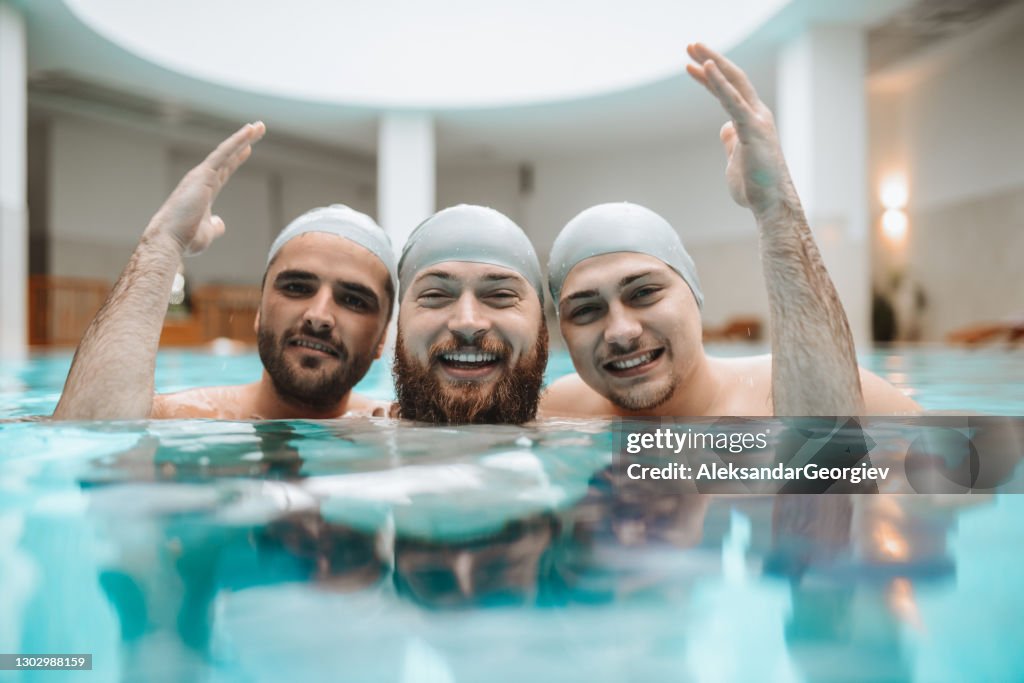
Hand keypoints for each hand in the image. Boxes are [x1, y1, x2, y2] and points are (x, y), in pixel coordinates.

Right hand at [146, 122, 265, 255]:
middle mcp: (201, 180)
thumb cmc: (185, 239)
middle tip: (257, 129)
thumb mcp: (207, 234)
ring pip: (226, 151)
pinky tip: (250, 132)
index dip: (235, 160)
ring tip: (258, 126)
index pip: (223, 172)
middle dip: (243, 143)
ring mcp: (202, 175)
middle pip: (227, 157)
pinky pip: (223, 153)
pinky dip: (237, 141)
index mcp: (203, 192)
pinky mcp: (203, 174)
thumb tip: (221, 223)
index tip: (247, 149)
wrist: (170, 240)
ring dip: (243, 137)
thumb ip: (215, 227)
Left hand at [685, 43, 791, 215]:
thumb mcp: (736, 159)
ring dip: (711, 62)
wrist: (771, 204)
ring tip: (692, 47)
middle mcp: (757, 114)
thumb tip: (724, 127)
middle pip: (732, 77)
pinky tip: (707, 67)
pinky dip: (720, 82)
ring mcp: (756, 120)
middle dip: (711, 58)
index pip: (728, 91)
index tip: (692, 66)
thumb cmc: (755, 187)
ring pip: (732, 82)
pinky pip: (733, 101)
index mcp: (752, 121)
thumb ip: (731, 141)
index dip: (709, 77)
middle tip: (691, 44)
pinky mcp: (752, 129)